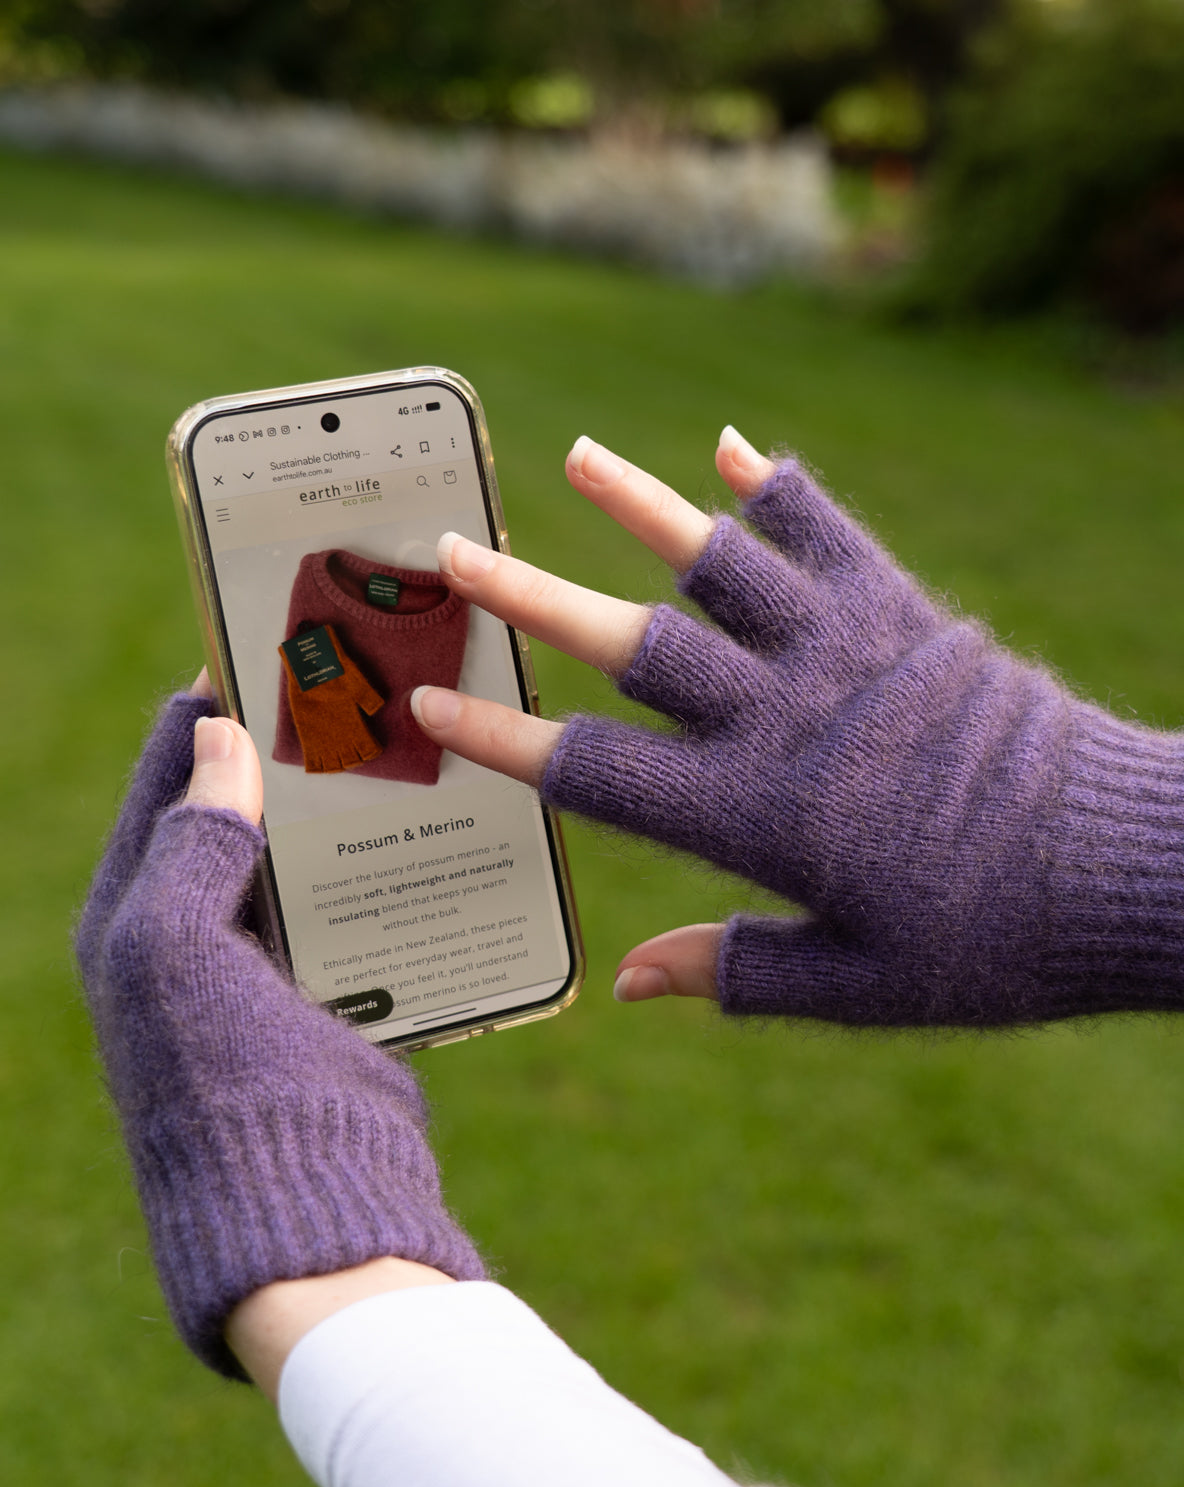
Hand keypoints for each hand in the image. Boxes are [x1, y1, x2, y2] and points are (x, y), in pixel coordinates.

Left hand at [76, 679, 483, 1378]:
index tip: (268, 640)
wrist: (307, 1215)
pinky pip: (351, 905)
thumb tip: (212, 732)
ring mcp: (262, 967)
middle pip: (239, 807)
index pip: (168, 775)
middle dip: (287, 744)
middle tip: (359, 680)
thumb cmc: (223, 1082)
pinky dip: (379, 864)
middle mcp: (191, 933)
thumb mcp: (173, 950)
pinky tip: (428, 825)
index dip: (209, 703)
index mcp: (134, 913)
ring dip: (341, 804)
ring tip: (403, 737)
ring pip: (303, 853)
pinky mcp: (331, 998)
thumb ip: (191, 841)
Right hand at [411, 430, 1183, 1025]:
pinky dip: (781, 488)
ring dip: (644, 505)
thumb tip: (628, 982)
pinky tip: (733, 449)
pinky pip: (832, 532)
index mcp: (755, 817)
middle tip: (454, 552)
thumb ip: (733, 972)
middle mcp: (784, 719)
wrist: (1130, 866)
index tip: (424, 700)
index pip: (592, 771)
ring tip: (583, 456)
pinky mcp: (907, 612)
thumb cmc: (993, 944)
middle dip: (528, 598)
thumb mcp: (857, 986)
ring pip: (721, 563)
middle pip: (630, 644)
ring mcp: (846, 653)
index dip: (499, 737)